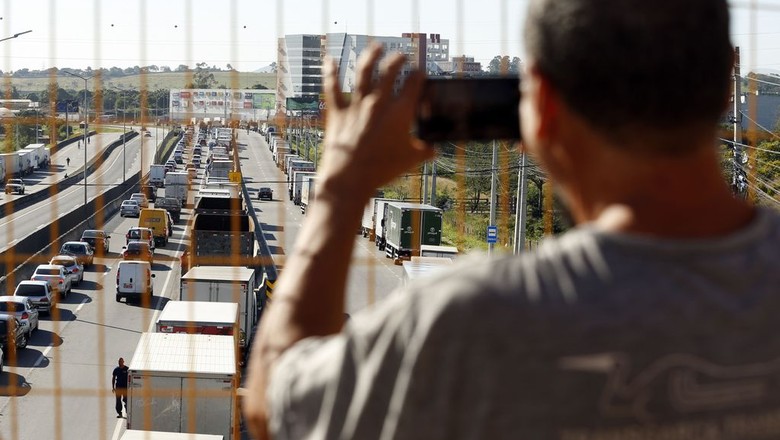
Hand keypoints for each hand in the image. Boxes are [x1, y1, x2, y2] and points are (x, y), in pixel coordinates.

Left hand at [319, 43, 434, 199]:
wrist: (350, 178)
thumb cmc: (382, 170)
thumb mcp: (410, 161)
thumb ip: (424, 151)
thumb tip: (434, 150)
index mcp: (400, 113)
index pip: (414, 84)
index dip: (419, 75)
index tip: (420, 72)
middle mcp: (378, 103)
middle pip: (390, 71)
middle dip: (398, 60)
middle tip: (401, 56)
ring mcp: (357, 106)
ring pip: (364, 72)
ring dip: (371, 56)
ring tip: (377, 46)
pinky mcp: (338, 113)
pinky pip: (333, 88)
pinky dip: (331, 72)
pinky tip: (330, 59)